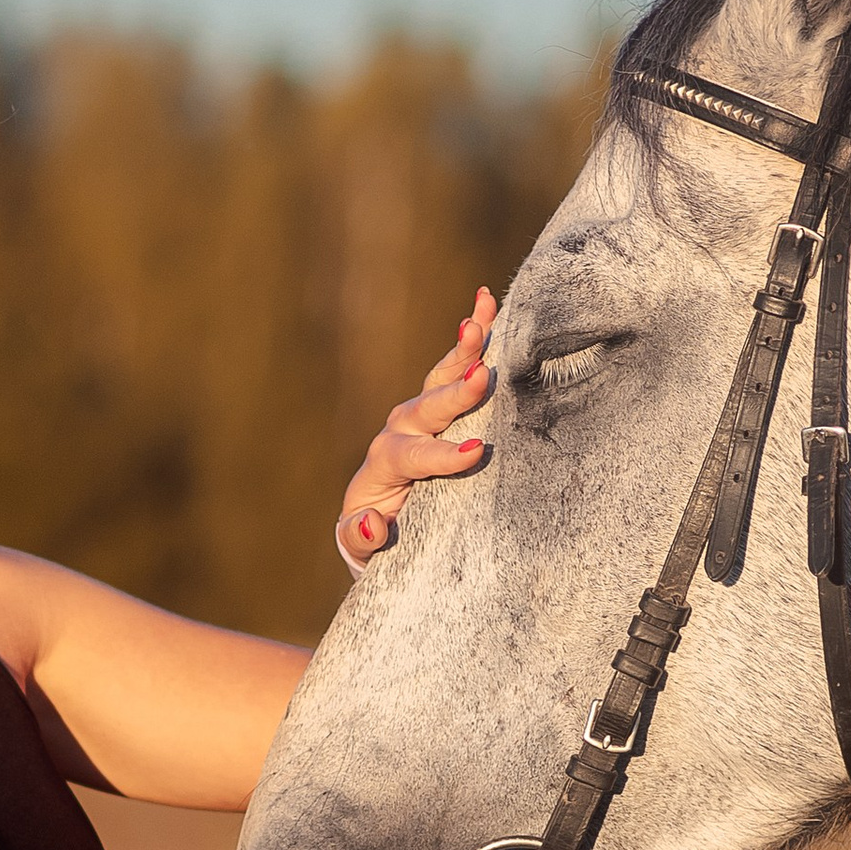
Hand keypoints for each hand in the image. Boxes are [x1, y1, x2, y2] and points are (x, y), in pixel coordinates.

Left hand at [336, 291, 494, 568]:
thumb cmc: (379, 536)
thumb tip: (370, 524)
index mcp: (384, 464)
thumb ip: (363, 538)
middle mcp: (399, 431)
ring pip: (440, 377)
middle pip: (426, 408)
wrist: (377, 518)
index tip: (476, 451)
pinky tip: (487, 303)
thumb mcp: (366, 547)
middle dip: (455, 393)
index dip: (441, 455)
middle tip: (483, 376)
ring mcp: (419, 414)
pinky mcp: (439, 406)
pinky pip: (455, 368)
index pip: (411, 455)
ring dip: (462, 349)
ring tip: (480, 317)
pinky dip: (473, 337)